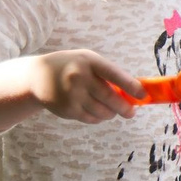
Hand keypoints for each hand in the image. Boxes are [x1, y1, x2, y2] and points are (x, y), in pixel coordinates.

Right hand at [0, 50, 145, 128]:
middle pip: (110, 98)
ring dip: (111, 113)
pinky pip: (91, 118)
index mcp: (88, 61)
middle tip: (131, 112)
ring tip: (112, 110)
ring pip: (102, 111)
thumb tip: (134, 92)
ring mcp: (72, 94)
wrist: (37, 76)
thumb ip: (108, 74)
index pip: (114, 74)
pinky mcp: (67, 109)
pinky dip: (98, 118)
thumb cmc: (72, 67)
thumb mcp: (87, 62)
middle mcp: (79, 77)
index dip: (131, 86)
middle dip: (125, 108)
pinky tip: (96, 112)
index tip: (143, 95)